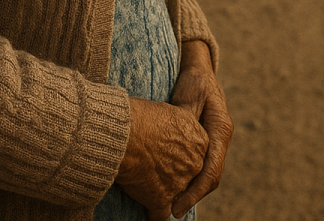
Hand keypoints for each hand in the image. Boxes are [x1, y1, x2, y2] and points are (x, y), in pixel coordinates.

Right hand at [115, 97, 208, 220]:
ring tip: (146, 184)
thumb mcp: (171, 112)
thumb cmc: (142, 117)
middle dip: (174, 174)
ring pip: (176, 195)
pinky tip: (145, 207)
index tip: (167, 154)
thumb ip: (179, 126)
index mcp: (199, 140)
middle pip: (188, 174)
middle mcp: (194, 163)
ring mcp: (180, 184)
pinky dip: (152, 212)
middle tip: (156, 168)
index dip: (179, 155)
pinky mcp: (161, 200)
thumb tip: (172, 130)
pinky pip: (159, 214)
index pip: (195, 154)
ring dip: (163, 192)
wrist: (124, 133)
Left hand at [169, 41, 233, 218]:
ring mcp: (216, 141)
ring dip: (192, 190)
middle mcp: (221, 138)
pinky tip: (174, 188)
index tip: (178, 207)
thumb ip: (186, 120)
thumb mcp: (189, 96)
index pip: (211, 169)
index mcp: (221, 129)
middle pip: (211, 177)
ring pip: (207, 174)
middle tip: (172, 211)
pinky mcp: (208, 142)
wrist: (199, 69)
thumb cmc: (193, 80)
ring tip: (171, 206)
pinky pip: (202, 166)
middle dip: (193, 196)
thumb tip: (180, 144)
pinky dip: (190, 179)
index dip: (195, 191)